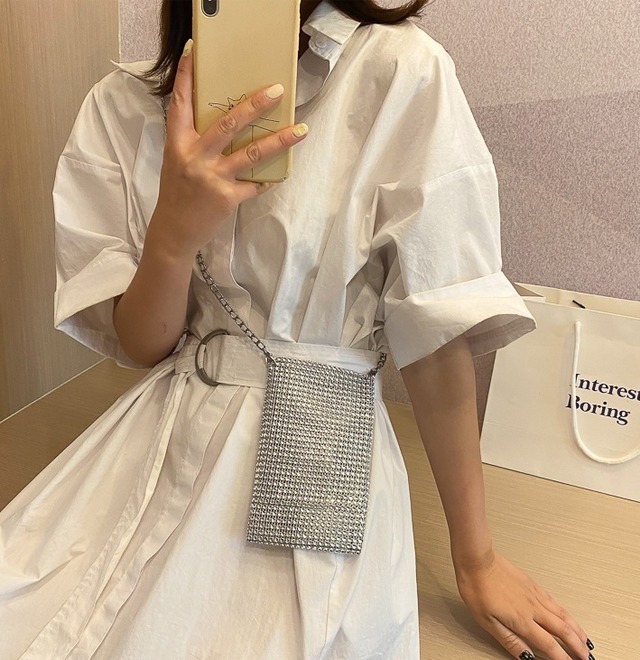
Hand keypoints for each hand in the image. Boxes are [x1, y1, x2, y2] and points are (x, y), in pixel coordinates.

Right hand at [149, 39, 307, 259]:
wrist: (174, 231)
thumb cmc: (177, 193)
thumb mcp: (176, 161)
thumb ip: (195, 141)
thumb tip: (227, 121)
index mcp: (178, 144)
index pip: (180, 103)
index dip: (187, 77)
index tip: (195, 52)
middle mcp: (195, 157)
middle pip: (228, 124)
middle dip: (254, 105)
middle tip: (276, 91)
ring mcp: (212, 178)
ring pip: (252, 153)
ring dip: (280, 140)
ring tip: (302, 129)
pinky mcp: (227, 198)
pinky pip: (255, 184)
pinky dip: (269, 178)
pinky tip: (282, 172)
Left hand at [455, 550, 594, 659]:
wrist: (477, 561)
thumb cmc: (477, 589)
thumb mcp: (488, 622)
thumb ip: (510, 640)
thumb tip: (526, 656)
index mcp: (522, 620)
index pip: (549, 645)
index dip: (563, 658)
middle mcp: (533, 608)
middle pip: (563, 630)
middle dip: (578, 647)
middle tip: (586, 658)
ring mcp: (534, 594)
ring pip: (562, 615)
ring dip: (577, 630)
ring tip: (585, 641)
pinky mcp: (531, 584)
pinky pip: (554, 601)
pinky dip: (565, 612)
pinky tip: (566, 615)